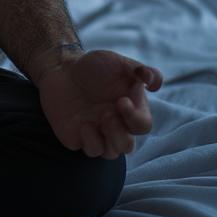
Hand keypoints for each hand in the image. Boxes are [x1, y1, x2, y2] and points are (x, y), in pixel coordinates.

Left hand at [36, 49, 162, 158]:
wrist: (61, 68)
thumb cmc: (94, 66)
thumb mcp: (118, 63)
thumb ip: (139, 70)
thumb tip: (154, 81)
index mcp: (129, 110)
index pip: (143, 125)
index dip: (135, 117)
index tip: (121, 101)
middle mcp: (115, 125)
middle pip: (128, 147)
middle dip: (121, 136)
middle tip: (108, 116)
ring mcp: (97, 133)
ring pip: (111, 153)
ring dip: (107, 141)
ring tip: (97, 121)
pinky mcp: (78, 137)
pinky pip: (90, 150)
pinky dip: (90, 141)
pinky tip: (83, 124)